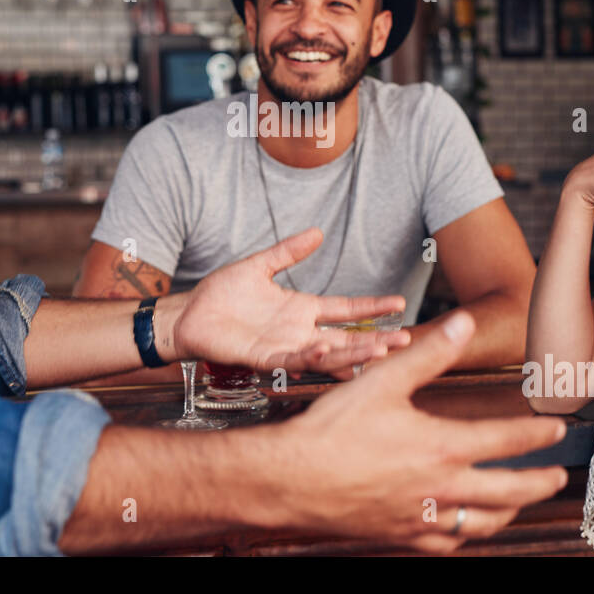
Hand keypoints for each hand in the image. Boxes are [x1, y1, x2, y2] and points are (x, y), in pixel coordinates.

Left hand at [172, 227, 409, 374]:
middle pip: (346, 338)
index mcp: (301, 309)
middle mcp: (298, 332)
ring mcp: (283, 347)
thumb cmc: (221, 294)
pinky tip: (326, 349)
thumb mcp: (259, 266)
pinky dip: (309, 357)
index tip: (399, 304)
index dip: (372, 308)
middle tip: (405, 341)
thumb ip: (288, 252)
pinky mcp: (262, 359)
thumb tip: (317, 232)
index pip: (346, 310)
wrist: (188, 314)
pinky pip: (291, 361)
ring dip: (353, 354)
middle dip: (376, 340)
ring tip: (380, 351)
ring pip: (326, 354)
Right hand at [274, 311, 569, 551]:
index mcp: (441, 448)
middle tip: (557, 475)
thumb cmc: (331, 432)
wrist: (291, 481)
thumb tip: (462, 324)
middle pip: (507, 492)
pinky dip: (464, 536)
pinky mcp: (399, 535)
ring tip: (518, 504)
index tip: (556, 429)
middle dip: (538, 483)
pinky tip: (462, 528)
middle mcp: (440, 488)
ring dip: (508, 512)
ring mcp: (421, 517)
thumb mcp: (382, 380)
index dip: (535, 434)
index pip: (505, 441)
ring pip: (481, 524)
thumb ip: (428, 354)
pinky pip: (445, 544)